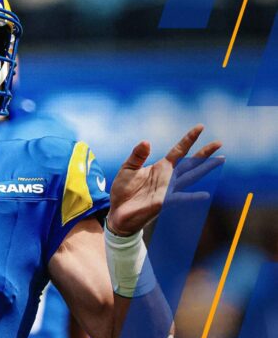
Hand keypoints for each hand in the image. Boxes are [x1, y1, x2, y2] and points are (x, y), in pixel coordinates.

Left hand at [107, 125, 221, 235]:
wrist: (118, 210)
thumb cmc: (123, 190)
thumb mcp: (128, 168)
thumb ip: (138, 155)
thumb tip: (147, 141)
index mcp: (161, 167)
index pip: (179, 150)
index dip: (189, 139)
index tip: (200, 127)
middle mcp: (169, 177)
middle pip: (190, 162)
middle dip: (204, 153)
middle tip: (219, 142)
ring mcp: (168, 189)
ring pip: (191, 176)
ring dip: (205, 168)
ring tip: (220, 159)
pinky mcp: (164, 201)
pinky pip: (180, 198)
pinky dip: (192, 197)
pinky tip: (205, 194)